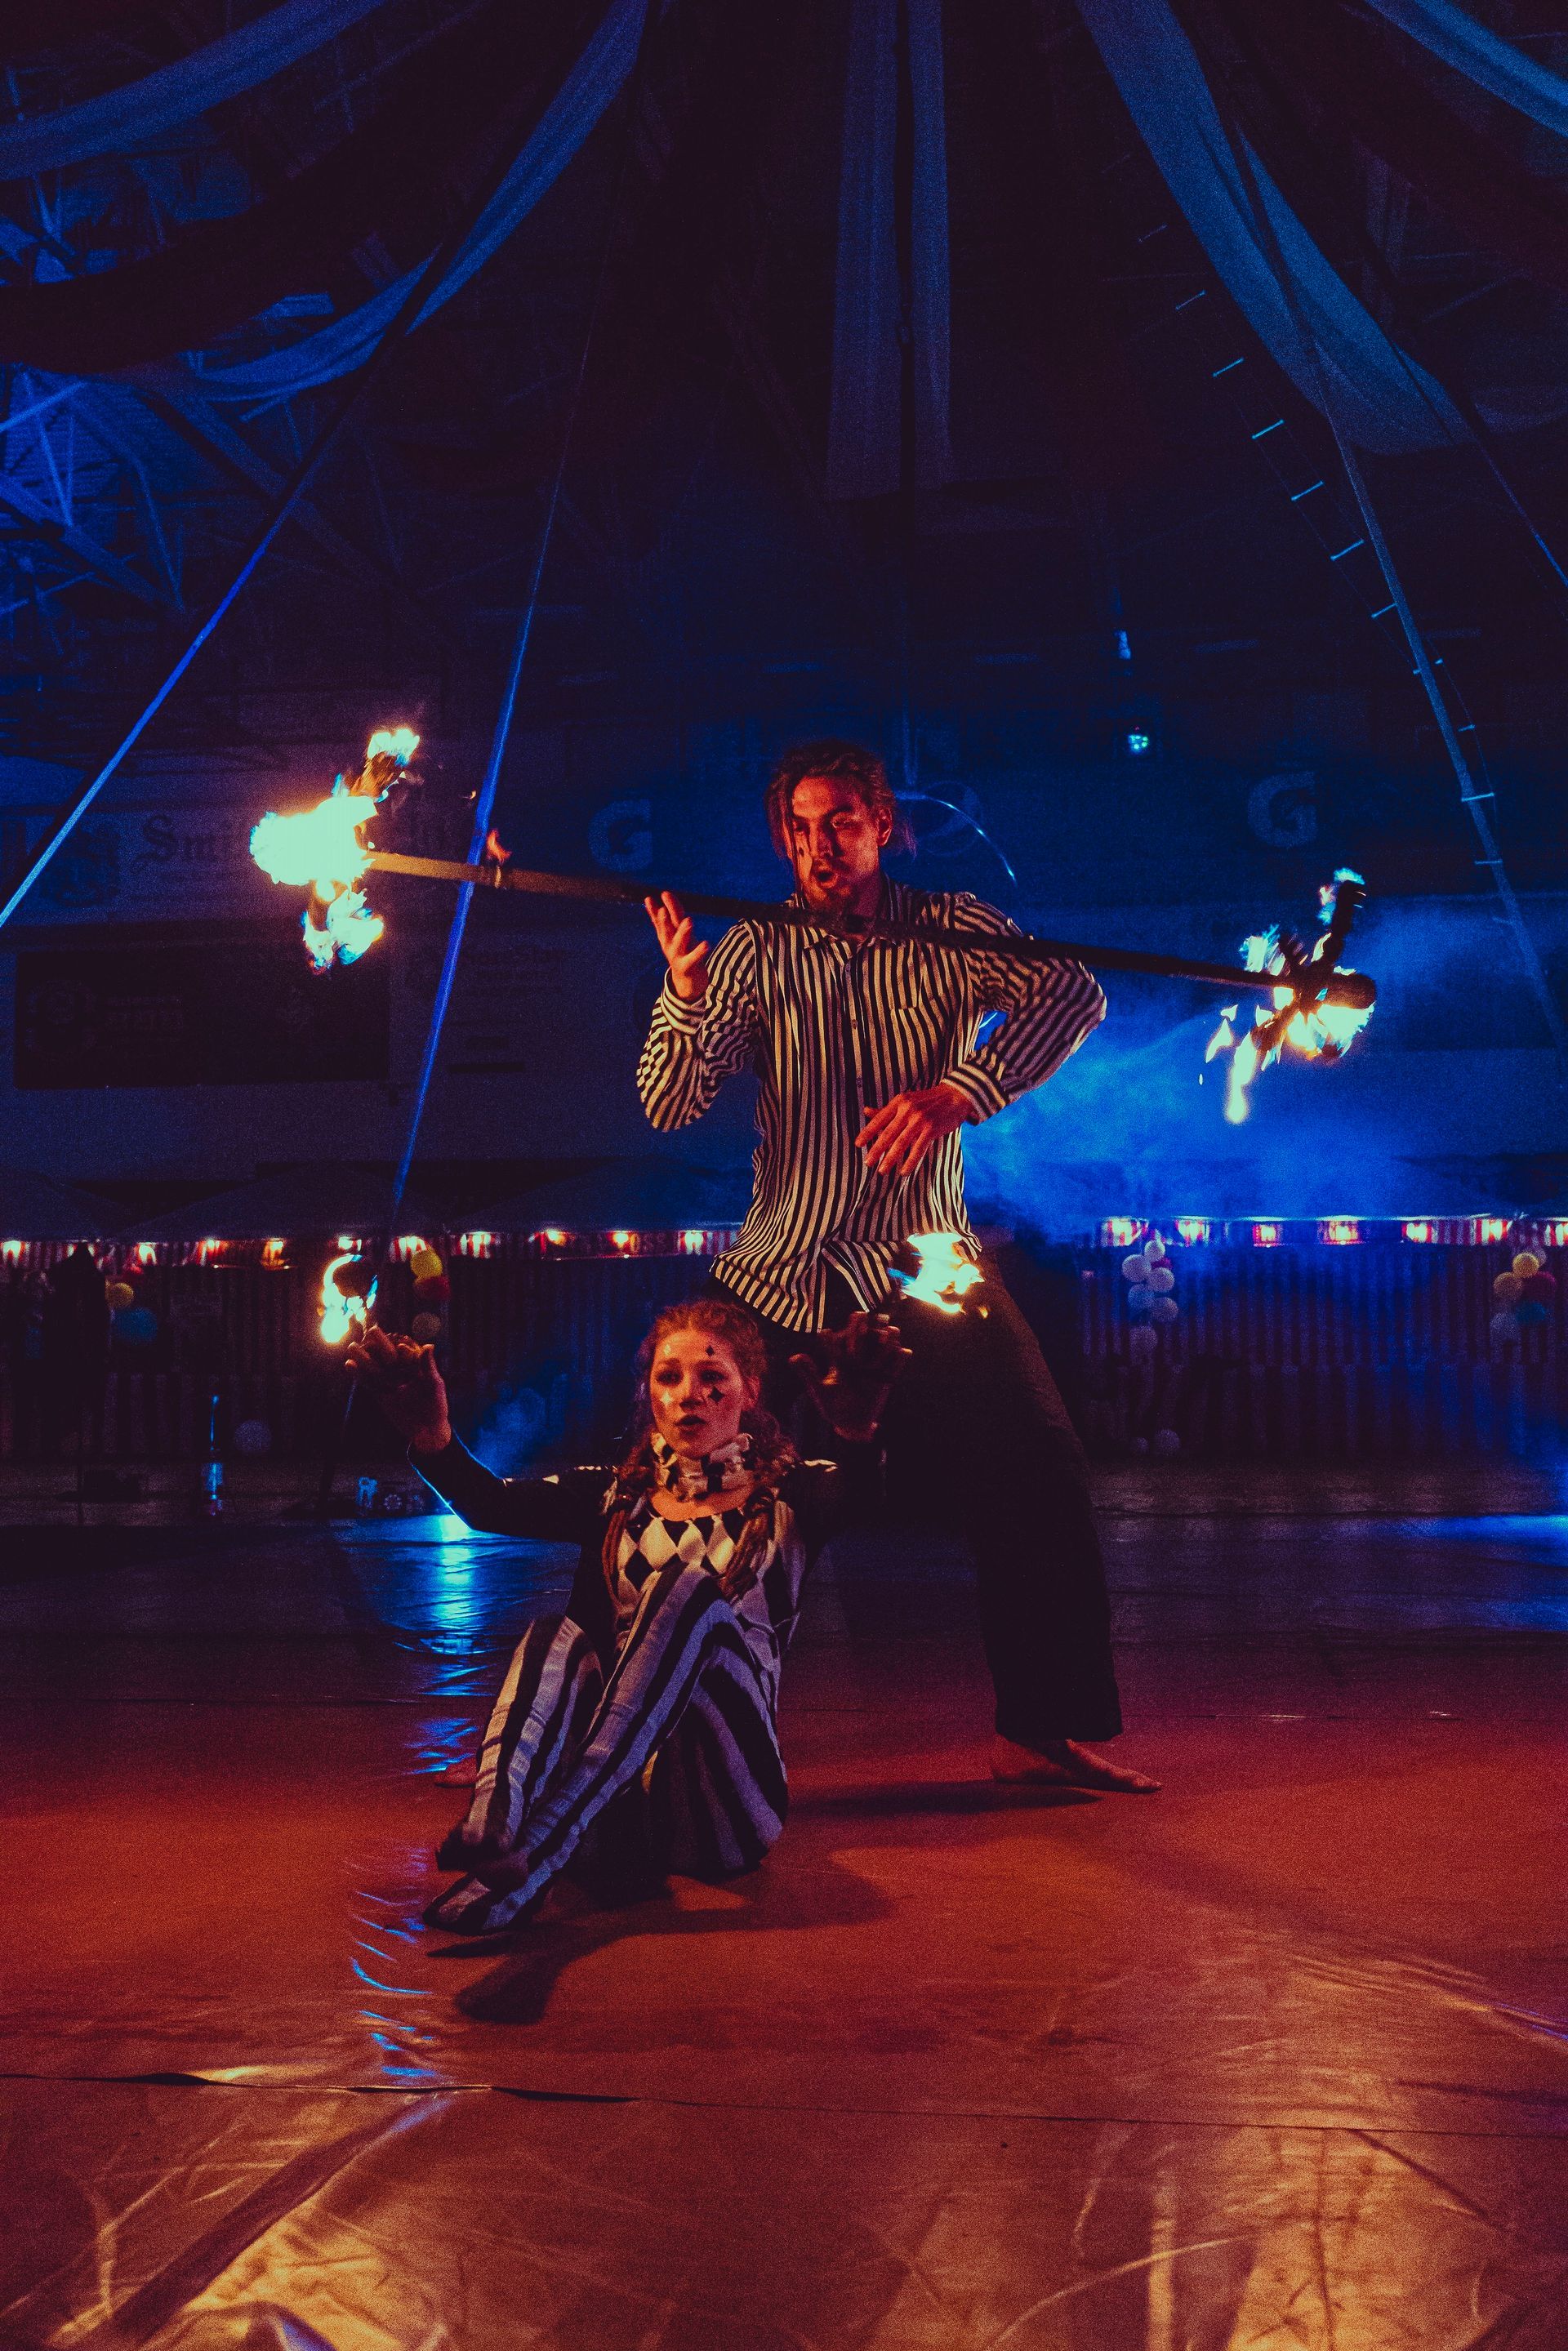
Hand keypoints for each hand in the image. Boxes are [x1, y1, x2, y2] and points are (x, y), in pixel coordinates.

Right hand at [346, 1326, 451, 1451]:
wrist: (427, 1430)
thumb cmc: (436, 1406)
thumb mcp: (434, 1385)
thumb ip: (428, 1366)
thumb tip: (428, 1345)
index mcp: (415, 1365)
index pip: (404, 1350)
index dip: (400, 1345)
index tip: (398, 1345)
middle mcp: (401, 1371)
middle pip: (386, 1354)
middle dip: (378, 1343)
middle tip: (370, 1333)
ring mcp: (390, 1382)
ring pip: (374, 1366)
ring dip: (363, 1356)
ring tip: (353, 1346)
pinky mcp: (381, 1395)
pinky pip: (368, 1383)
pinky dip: (358, 1374)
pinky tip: (349, 1364)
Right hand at [644, 890, 709, 1003]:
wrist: (685, 982)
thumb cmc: (680, 954)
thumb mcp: (672, 935)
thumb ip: (661, 918)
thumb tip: (648, 900)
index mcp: (667, 936)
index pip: (661, 921)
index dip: (656, 910)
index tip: (652, 897)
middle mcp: (669, 945)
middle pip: (666, 932)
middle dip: (664, 921)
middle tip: (662, 910)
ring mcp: (677, 956)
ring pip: (679, 944)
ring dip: (683, 932)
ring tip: (688, 920)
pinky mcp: (687, 967)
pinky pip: (693, 959)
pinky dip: (699, 952)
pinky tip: (706, 944)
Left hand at [789, 1310, 910, 1441]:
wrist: (852, 1425)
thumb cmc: (833, 1408)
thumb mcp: (820, 1392)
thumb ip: (809, 1374)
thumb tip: (794, 1356)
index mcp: (841, 1362)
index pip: (839, 1344)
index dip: (837, 1336)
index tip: (829, 1331)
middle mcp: (857, 1361)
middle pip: (861, 1340)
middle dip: (861, 1328)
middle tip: (861, 1316)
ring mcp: (873, 1369)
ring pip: (881, 1349)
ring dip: (887, 1340)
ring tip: (891, 1331)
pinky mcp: (885, 1380)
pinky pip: (895, 1368)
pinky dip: (900, 1360)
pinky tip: (904, 1351)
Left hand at [856, 1082, 970, 1176]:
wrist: (955, 1096)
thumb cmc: (927, 1101)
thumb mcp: (905, 1101)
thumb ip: (886, 1110)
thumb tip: (866, 1111)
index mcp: (899, 1102)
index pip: (879, 1119)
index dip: (868, 1132)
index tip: (858, 1145)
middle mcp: (907, 1109)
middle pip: (888, 1133)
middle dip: (876, 1150)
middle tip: (867, 1163)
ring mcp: (920, 1119)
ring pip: (901, 1143)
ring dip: (890, 1158)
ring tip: (882, 1170)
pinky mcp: (932, 1128)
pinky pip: (918, 1148)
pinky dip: (910, 1161)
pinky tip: (904, 1171)